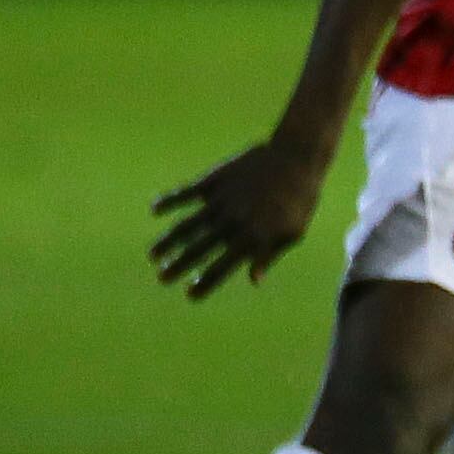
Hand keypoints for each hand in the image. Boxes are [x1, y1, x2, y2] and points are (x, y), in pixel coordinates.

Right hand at [149, 133, 329, 299]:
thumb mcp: (293, 232)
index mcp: (253, 238)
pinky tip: (155, 209)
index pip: (222, 267)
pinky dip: (169, 200)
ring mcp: (221, 200)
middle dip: (178, 266)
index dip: (205, 283)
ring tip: (154, 255)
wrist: (296, 157)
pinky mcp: (214, 180)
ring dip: (167, 241)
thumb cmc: (300, 200)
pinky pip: (186, 193)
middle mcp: (232, 222)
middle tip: (162, 278)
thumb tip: (253, 281)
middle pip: (198, 249)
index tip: (190, 296)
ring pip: (186, 225)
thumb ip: (268, 255)